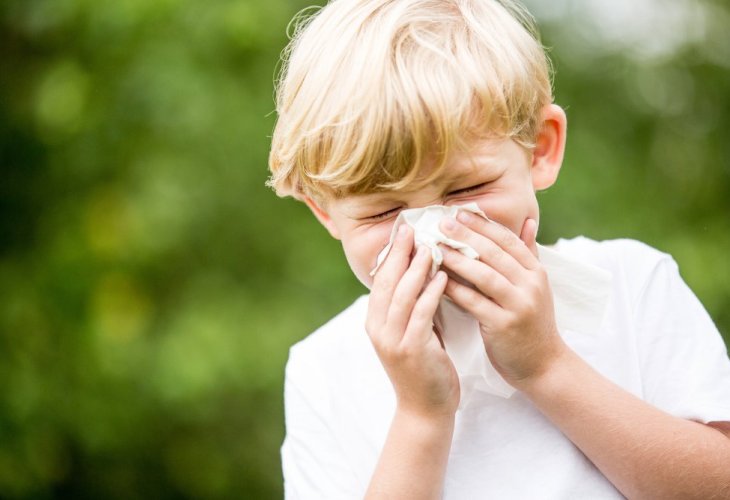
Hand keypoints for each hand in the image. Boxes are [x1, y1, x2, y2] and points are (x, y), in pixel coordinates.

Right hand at [367, 225, 458, 417]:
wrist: (425, 409)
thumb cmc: (424, 367)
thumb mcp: (413, 332)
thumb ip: (413, 305)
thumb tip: (423, 272)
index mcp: (375, 321)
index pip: (380, 278)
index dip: (392, 252)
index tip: (404, 229)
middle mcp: (378, 328)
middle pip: (386, 281)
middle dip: (400, 252)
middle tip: (413, 227)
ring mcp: (392, 340)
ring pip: (401, 294)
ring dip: (416, 268)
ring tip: (431, 246)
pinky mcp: (411, 350)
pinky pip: (420, 314)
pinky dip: (431, 292)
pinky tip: (443, 276)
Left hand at [439, 213, 566, 386]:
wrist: (543, 364)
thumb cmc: (532, 323)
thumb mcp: (536, 286)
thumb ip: (528, 253)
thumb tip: (527, 221)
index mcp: (536, 271)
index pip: (508, 240)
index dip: (483, 224)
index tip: (459, 211)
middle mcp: (531, 285)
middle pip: (495, 253)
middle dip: (467, 235)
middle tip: (442, 223)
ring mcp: (519, 305)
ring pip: (484, 275)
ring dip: (458, 259)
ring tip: (435, 248)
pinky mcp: (504, 326)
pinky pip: (475, 302)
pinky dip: (455, 290)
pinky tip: (437, 280)